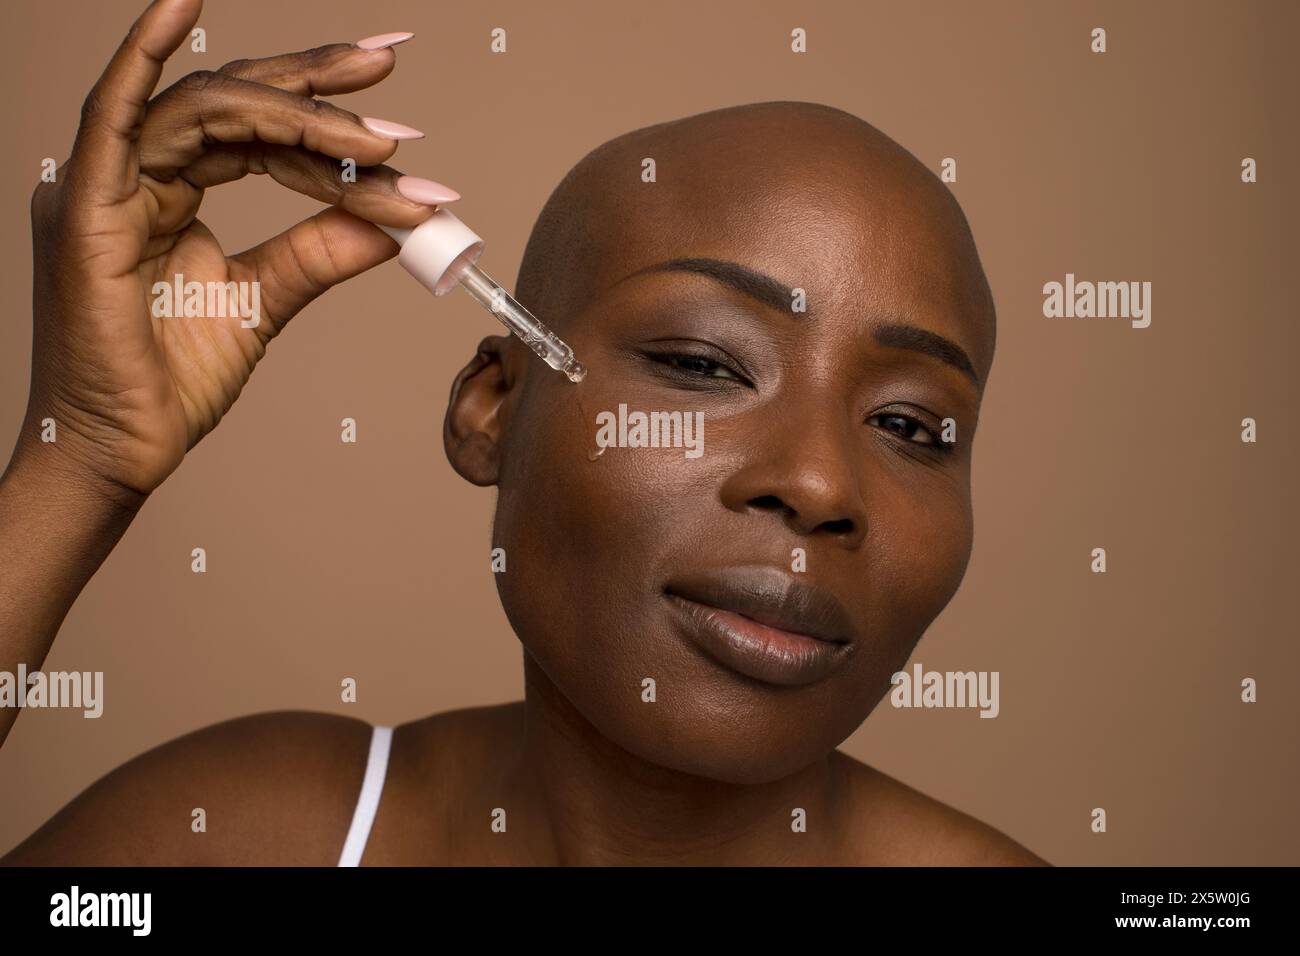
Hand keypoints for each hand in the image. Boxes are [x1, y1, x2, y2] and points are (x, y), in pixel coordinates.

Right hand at [20, 0, 452, 499]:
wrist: (123, 451)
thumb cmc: (172, 382)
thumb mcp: (262, 301)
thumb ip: (316, 253)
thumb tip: (387, 222)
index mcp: (168, 192)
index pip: (255, 132)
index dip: (326, 119)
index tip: (401, 137)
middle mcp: (136, 175)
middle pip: (234, 102)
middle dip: (317, 86)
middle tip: (388, 71)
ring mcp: (107, 185)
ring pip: (205, 110)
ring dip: (297, 112)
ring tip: (375, 138)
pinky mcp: (87, 209)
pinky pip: (114, 116)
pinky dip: (141, 55)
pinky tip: (179, 3)